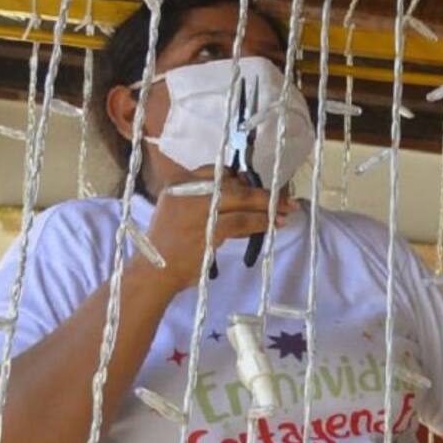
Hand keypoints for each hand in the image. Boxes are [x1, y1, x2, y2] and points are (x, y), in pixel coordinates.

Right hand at [142, 167, 296, 292]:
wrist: (155, 271)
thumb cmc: (170, 244)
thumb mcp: (180, 211)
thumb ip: (205, 200)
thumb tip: (244, 196)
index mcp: (179, 182)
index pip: (217, 171)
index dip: (241, 179)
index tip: (257, 186)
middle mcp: (187, 190)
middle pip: (233, 183)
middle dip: (262, 191)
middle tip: (285, 198)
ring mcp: (198, 208)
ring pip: (242, 199)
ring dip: (269, 205)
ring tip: (287, 211)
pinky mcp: (209, 228)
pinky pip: (242, 221)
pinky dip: (261, 221)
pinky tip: (274, 224)